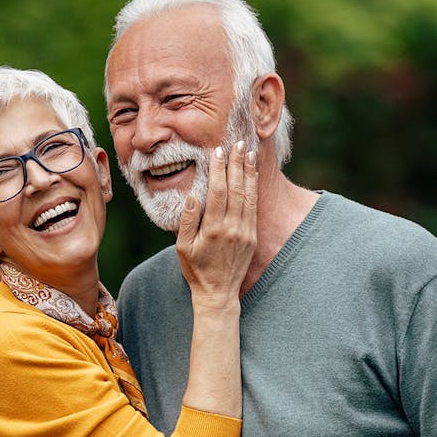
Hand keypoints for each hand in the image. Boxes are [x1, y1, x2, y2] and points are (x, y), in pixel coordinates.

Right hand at [176, 141, 257, 306]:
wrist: (218, 293)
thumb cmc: (196, 270)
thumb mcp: (183, 248)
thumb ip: (186, 221)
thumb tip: (191, 196)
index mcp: (213, 229)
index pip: (218, 192)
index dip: (219, 170)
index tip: (218, 151)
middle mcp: (233, 229)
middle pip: (236, 189)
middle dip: (237, 164)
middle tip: (238, 143)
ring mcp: (245, 232)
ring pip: (249, 196)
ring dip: (249, 172)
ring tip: (249, 152)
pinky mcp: (252, 236)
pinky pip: (254, 207)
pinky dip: (254, 188)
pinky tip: (253, 175)